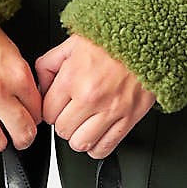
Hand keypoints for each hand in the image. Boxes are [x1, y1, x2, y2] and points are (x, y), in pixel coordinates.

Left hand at [35, 35, 155, 159]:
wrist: (146, 40)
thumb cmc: (111, 41)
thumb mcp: (71, 44)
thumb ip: (49, 65)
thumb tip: (41, 88)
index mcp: (73, 79)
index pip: (48, 113)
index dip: (51, 111)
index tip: (58, 107)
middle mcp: (91, 98)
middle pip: (63, 131)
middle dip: (65, 124)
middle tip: (72, 114)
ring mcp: (111, 111)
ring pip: (81, 144)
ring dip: (79, 137)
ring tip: (84, 126)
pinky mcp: (129, 118)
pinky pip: (105, 148)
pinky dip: (97, 147)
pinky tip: (97, 136)